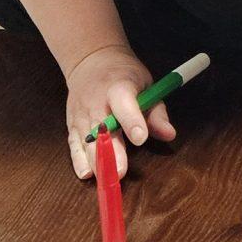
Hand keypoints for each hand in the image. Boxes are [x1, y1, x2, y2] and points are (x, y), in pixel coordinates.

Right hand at [64, 45, 176, 179]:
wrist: (91, 61)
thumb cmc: (125, 75)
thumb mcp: (146, 85)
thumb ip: (156, 112)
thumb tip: (169, 134)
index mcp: (118, 87)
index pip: (124, 103)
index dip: (131, 121)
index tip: (140, 138)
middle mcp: (96, 101)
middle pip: (102, 128)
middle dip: (110, 151)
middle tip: (120, 172)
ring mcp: (81, 113)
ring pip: (86, 140)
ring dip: (95, 161)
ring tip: (106, 179)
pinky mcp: (72, 123)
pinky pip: (74, 144)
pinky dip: (79, 160)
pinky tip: (87, 174)